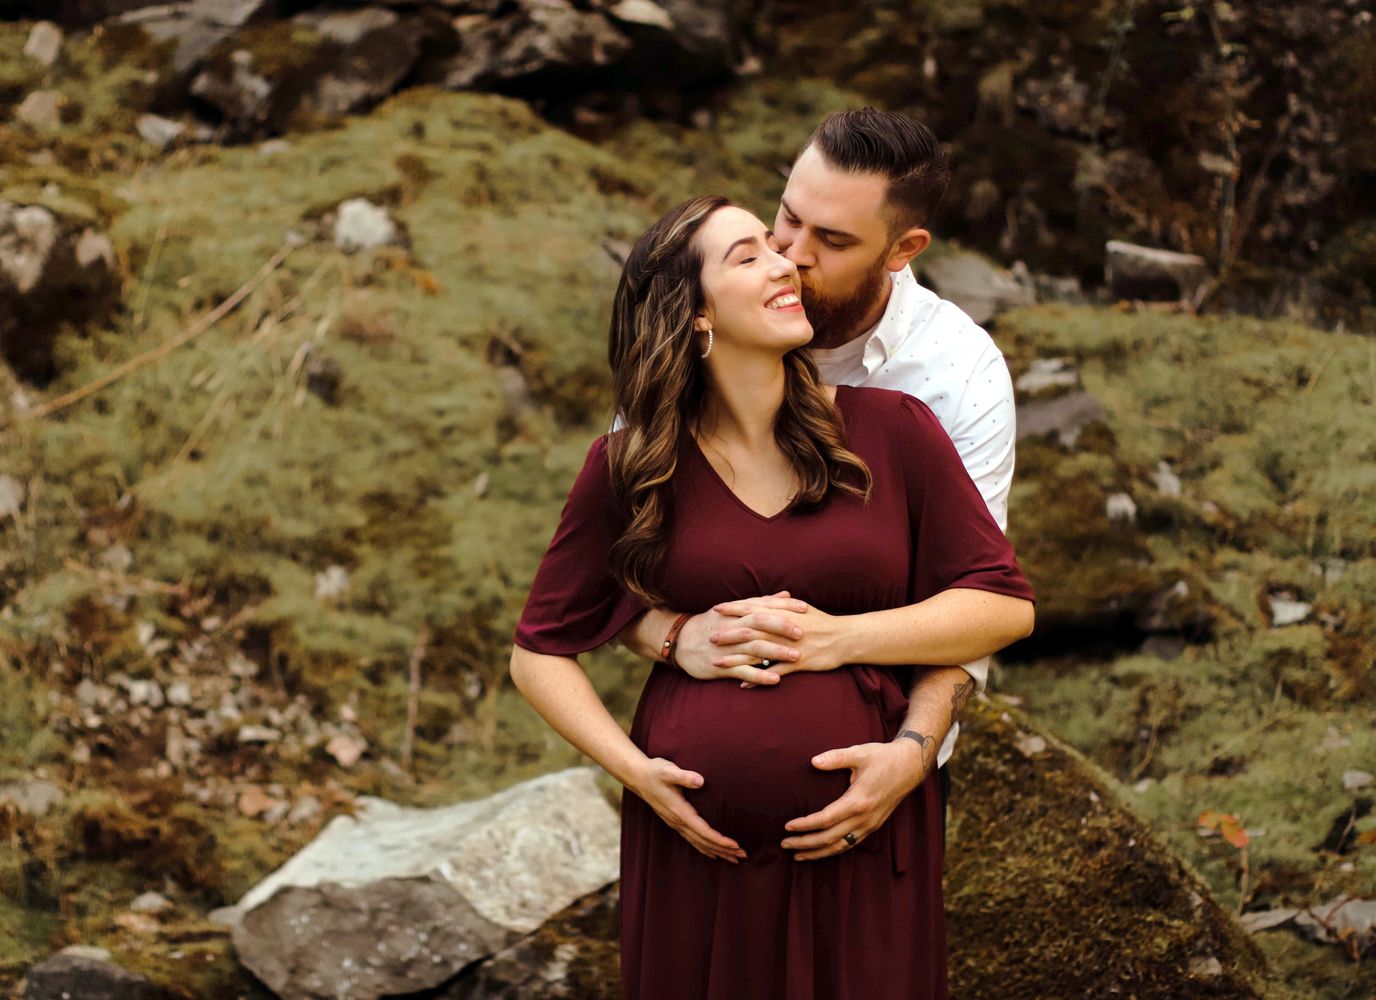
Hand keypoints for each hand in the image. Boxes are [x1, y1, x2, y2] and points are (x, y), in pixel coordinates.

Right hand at [630, 756, 746, 863]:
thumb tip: (701, 780)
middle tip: (743, 855)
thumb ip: (684, 776)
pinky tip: (712, 853)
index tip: (736, 844)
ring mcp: (675, 823)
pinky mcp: (674, 821)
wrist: (637, 776)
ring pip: (698, 843)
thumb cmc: (655, 771)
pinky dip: (704, 848)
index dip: (720, 840)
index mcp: (679, 812)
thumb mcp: (668, 770)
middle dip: (724, 850)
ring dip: (716, 852)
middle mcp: (677, 822)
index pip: (704, 831)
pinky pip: (692, 840)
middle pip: (704, 842)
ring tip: (733, 858)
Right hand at [674, 591, 806, 685]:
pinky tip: (776, 680)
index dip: (784, 607)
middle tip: (802, 633)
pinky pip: (743, 671)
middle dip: (781, 627)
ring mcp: (727, 647)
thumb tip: (786, 595)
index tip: (805, 608)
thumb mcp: (733, 609)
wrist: (679, 642)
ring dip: (776, 652)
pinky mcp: (721, 666)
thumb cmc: (711, 624)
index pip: (763, 606)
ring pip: (754, 647)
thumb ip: (761, 603)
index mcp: (736, 612)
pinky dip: (759, 675)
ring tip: (797, 657)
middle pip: (759, 623)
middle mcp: (732, 627)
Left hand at [709, 600, 848, 679]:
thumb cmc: (823, 623)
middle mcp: (784, 629)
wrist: (845, 638)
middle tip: (709, 637)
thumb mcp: (802, 610)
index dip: (734, 609)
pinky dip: (757, 678)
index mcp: (784, 613)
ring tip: (718, 663)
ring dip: (736, 658)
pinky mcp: (798, 663)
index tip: (716, 609)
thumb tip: (765, 600)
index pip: (754, 608)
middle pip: (751, 630)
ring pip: (758, 652)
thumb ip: (782, 606)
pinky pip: (774, 672)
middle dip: (728, 634)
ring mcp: (790, 647)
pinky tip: (742, 683)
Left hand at [780, 738, 929, 860]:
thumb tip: (813, 762)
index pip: (826, 819)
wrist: (910, 766)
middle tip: (784, 844)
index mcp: (859, 801)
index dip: (805, 825)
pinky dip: (834, 850)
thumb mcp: (859, 752)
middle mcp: (865, 818)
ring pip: (841, 846)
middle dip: (806, 843)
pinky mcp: (874, 826)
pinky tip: (822, 851)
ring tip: (798, 855)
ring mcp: (870, 825)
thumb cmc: (882, 757)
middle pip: (830, 838)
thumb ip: (835, 757)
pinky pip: (851, 844)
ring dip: (818, 853)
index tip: (788, 827)